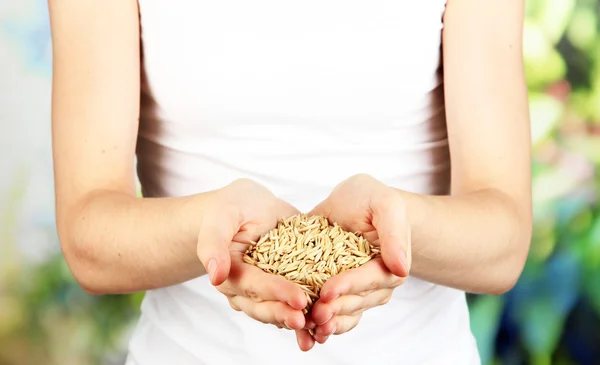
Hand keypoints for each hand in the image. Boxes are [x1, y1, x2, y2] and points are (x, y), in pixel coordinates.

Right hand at [196, 178, 307, 329]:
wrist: (249, 206)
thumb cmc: (234, 206)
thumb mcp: (223, 215)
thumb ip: (214, 242)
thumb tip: (215, 276)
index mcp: (228, 272)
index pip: (253, 285)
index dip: (276, 292)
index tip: (299, 299)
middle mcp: (243, 289)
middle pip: (263, 307)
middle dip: (286, 313)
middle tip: (308, 319)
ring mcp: (261, 293)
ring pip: (277, 312)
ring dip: (296, 321)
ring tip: (319, 326)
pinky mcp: (279, 290)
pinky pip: (291, 307)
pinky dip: (306, 316)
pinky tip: (324, 324)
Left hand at [295, 174, 410, 349]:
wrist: (356, 203)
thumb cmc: (371, 199)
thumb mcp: (385, 204)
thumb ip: (394, 232)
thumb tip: (401, 267)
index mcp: (390, 264)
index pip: (370, 279)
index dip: (348, 286)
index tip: (327, 291)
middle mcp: (376, 284)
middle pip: (356, 302)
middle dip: (334, 309)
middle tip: (313, 313)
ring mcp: (358, 292)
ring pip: (344, 313)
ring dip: (327, 323)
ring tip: (308, 328)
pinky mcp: (339, 294)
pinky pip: (333, 314)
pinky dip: (319, 324)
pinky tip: (304, 333)